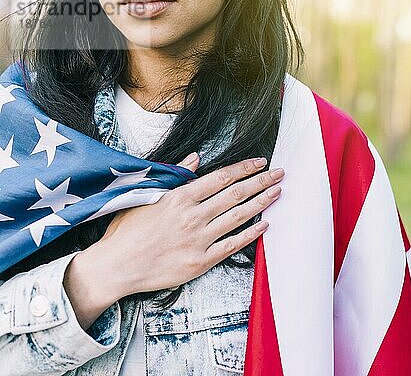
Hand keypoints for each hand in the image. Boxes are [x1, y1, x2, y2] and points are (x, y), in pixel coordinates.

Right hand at [64, 153, 282, 328]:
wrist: (116, 266)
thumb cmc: (127, 231)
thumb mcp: (146, 195)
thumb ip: (175, 176)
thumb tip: (196, 158)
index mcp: (180, 197)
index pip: (221, 177)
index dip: (245, 168)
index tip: (260, 162)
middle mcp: (194, 216)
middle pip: (236, 194)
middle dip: (261, 181)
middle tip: (280, 173)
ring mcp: (199, 240)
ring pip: (239, 216)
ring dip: (261, 203)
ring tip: (277, 192)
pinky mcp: (201, 261)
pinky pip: (232, 245)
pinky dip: (250, 234)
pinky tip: (265, 225)